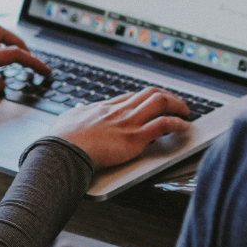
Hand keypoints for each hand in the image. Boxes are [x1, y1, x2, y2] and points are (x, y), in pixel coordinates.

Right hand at [48, 87, 190, 168]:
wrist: (61, 152)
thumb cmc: (60, 141)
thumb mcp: (67, 119)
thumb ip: (77, 113)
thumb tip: (78, 109)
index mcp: (104, 108)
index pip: (131, 97)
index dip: (146, 98)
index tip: (154, 101)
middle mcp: (119, 111)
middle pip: (150, 94)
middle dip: (167, 96)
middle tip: (176, 103)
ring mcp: (129, 122)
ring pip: (160, 103)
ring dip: (177, 105)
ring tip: (186, 111)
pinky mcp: (135, 137)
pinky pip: (164, 124)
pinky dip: (178, 123)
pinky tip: (185, 125)